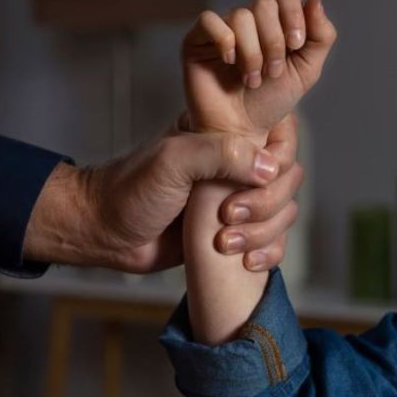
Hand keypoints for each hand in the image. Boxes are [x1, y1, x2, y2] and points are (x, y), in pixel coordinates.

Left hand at [23, 116, 300, 273]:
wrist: (108, 233)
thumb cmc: (131, 190)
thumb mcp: (172, 160)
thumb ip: (220, 153)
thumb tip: (269, 168)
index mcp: (224, 136)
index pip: (279, 134)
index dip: (279, 157)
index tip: (255, 178)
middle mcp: (236, 166)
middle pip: (288, 178)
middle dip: (267, 203)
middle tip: (229, 215)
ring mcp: (238, 200)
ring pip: (284, 212)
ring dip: (264, 232)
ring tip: (225, 243)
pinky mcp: (235, 232)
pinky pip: (272, 241)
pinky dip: (268, 253)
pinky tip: (247, 262)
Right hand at [183, 0, 336, 140]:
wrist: (241, 131)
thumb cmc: (269, 103)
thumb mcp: (306, 72)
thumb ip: (321, 38)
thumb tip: (315, 0)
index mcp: (275, 23)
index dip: (293, 14)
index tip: (295, 45)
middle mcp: (248, 22)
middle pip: (264, 4)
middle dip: (273, 41)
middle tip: (271, 73)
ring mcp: (222, 30)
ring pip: (241, 16)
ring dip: (252, 53)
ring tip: (251, 80)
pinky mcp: (197, 41)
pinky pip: (209, 20)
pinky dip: (225, 41)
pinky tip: (229, 63)